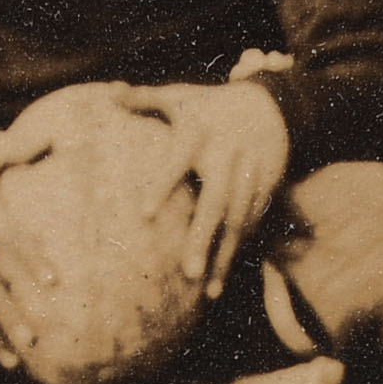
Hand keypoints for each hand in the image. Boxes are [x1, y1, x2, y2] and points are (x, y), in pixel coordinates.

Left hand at [120, 80, 289, 298]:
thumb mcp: (181, 97)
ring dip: (224, 256)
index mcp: (199, 132)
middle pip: (215, 201)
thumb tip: (110, 92)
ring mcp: (249, 175)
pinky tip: (222, 277)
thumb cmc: (211, 106)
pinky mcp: (266, 189)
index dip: (161, 184)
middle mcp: (226, 156)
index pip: (176, 160)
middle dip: (203, 237)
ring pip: (237, 221)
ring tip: (207, 291)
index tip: (142, 215)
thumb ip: (145, 100)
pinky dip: (239, 250)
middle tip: (187, 272)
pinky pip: (252, 224)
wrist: (271, 105)